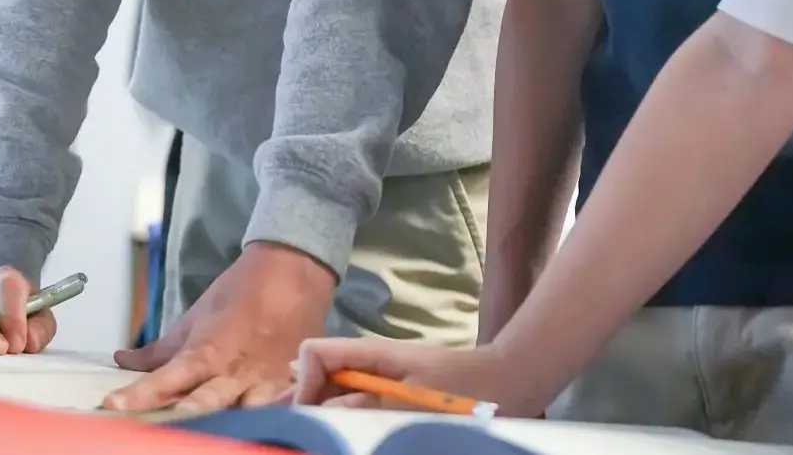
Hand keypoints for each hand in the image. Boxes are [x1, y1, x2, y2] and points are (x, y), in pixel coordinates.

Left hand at [103, 242, 336, 412]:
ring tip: (204, 438)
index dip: (139, 394)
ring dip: (225, 425)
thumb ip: (161, 348)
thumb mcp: (196, 317)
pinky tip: (257, 432)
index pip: (167, 378)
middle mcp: (234, 372)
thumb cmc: (240, 292)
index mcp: (207, 352)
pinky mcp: (289, 387)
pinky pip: (279, 411)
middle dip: (181, 416)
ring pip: (245, 414)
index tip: (112, 405)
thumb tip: (124, 360)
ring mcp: (264, 383)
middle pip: (204, 402)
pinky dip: (268, 421)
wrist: (292, 272)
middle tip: (150, 428)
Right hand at [296, 336, 557, 419]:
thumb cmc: (466, 388)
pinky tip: (335, 437)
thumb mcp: (414, 400)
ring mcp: (377, 384)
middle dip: (299, 406)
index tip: (309, 417)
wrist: (508, 383)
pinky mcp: (388, 402)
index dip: (303, 384)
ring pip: (331, 398)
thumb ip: (366, 404)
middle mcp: (368, 366)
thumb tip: (321, 410)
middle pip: (315, 379)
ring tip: (305, 438)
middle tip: (284, 435)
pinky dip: (340, 424)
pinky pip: (352, 411)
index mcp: (370, 355)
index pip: (314, 354)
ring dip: (319, 418)